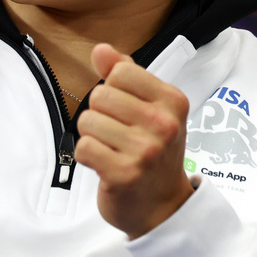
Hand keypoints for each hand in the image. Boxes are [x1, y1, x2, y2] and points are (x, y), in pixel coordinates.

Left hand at [75, 43, 194, 238]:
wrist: (162, 207)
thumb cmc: (153, 151)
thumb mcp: (150, 108)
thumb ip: (125, 75)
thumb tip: (101, 49)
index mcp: (172, 101)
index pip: (120, 72)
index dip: (113, 89)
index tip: (126, 111)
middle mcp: (163, 124)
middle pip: (100, 95)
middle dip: (100, 114)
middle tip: (119, 135)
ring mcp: (145, 151)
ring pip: (88, 120)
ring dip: (93, 136)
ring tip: (113, 150)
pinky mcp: (124, 174)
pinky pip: (84, 147)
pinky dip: (87, 156)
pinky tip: (105, 164)